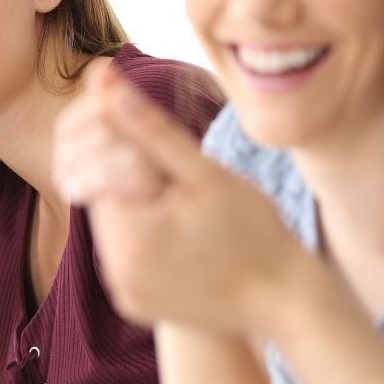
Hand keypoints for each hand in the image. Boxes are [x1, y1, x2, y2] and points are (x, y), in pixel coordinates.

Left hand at [55, 68, 313, 335]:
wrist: (284, 303)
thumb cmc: (255, 231)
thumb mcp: (205, 172)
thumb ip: (149, 126)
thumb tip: (101, 80)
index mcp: (130, 234)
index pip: (98, 161)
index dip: (128, 138)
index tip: (170, 143)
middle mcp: (115, 270)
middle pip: (101, 192)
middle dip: (130, 170)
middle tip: (184, 176)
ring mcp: (124, 290)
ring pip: (111, 222)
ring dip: (136, 200)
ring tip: (189, 208)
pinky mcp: (133, 303)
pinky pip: (124, 254)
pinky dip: (143, 234)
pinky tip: (184, 234)